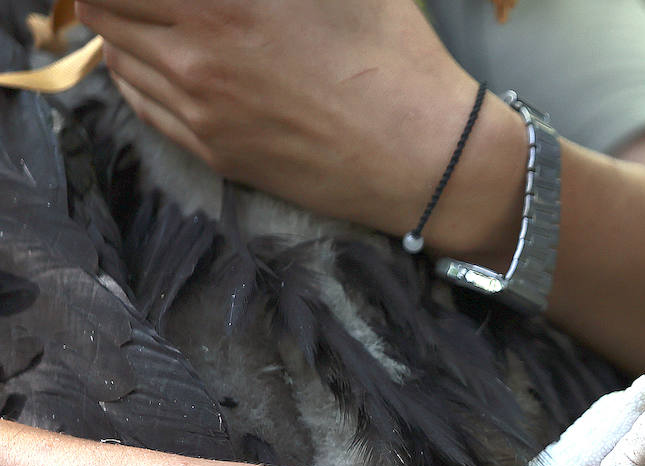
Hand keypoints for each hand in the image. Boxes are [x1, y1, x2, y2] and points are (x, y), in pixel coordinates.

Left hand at [74, 0, 523, 250]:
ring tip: (164, 21)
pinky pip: (142, 106)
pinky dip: (140, 76)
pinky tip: (169, 64)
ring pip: (117, 55)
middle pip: (103, 6)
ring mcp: (199, 106)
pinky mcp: (214, 149)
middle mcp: (195, 48)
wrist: (428, 158)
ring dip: (128, 30)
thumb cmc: (398, 57)